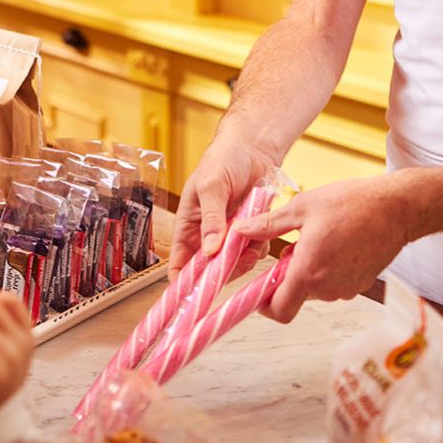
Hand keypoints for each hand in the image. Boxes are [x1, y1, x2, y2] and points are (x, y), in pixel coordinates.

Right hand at [170, 132, 279, 275]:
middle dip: (224, 270)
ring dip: (245, 257)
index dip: (185, 284)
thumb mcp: (211, 186)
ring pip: (235, 264)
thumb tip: (211, 250)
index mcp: (188, 227)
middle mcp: (207, 236)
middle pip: (211, 271)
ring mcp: (230, 236)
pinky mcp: (251, 232)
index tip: (196, 294)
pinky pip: (255, 251)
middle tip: (237, 257)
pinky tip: (262, 230)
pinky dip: (260, 246)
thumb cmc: (222, 160)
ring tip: (250, 238)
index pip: (180, 265)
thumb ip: (211, 219)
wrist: (253, 147)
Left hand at [230, 173, 415, 322]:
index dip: (263, 304)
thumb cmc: (352, 204)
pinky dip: (327, 269)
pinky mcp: (360, 284)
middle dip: (287, 274)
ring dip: (308, 270)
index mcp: (308, 272)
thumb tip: (241, 230)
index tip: (258, 289)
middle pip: (295, 295)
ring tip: (316, 238)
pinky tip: (334, 243)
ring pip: (314, 288)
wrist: (397, 208)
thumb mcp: (302, 208)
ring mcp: (346, 288)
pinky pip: (333, 283)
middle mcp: (328, 288)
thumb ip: (268, 225)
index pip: (278, 310)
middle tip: (292, 244)